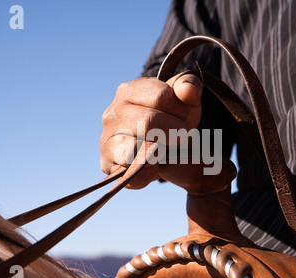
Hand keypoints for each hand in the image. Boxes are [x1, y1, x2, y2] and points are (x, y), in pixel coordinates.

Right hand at [100, 73, 202, 188]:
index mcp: (127, 91)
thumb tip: (188, 91)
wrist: (162, 145)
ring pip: (135, 148)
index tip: (184, 116)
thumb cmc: (172, 117)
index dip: (181, 109)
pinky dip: (151, 171)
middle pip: (149, 122)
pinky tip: (156, 163)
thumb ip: (189, 87)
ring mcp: (106, 140)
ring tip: (166, 148)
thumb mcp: (184, 99)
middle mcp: (112, 115)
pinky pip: (133, 173)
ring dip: (161, 151)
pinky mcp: (108, 166)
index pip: (161, 97)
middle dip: (174, 132)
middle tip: (180, 136)